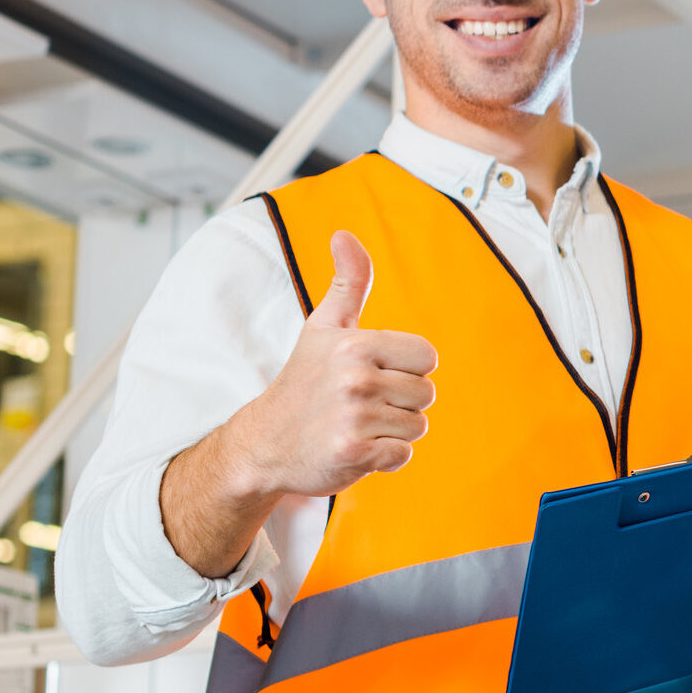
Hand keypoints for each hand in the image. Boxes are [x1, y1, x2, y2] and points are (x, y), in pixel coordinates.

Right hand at [214, 231, 439, 497]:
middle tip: (361, 403)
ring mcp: (354, 417)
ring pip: (417, 425)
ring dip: (393, 430)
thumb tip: (344, 234)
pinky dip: (386, 457)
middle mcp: (355, 378)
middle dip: (401, 402)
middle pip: (426, 393)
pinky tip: (356, 447)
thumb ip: (348, 282)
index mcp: (355, 344)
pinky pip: (404, 455)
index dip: (406, 368)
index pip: (427, 357)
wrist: (264, 443)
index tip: (374, 373)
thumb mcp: (324, 327)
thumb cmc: (304, 380)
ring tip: (358, 424)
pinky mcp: (354, 453)